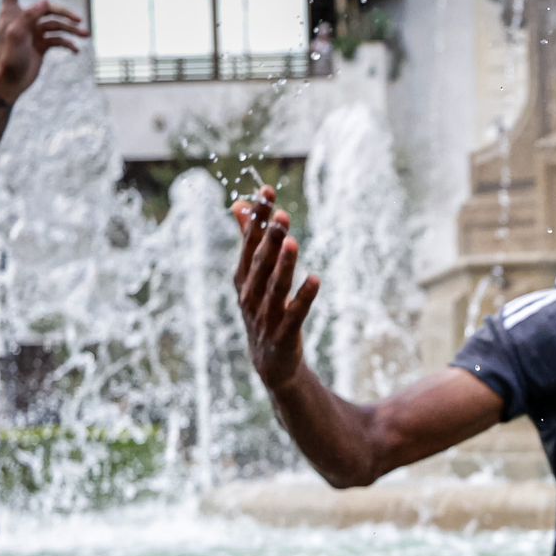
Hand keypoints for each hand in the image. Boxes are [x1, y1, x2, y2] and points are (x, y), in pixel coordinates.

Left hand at [0, 0, 87, 99]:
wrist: (11, 82)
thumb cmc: (8, 58)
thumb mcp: (17, 34)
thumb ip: (29, 16)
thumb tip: (45, 2)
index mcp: (12, 11)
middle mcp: (23, 18)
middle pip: (47, 8)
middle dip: (64, 13)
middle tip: (79, 20)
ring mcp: (34, 32)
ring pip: (56, 24)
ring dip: (72, 30)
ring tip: (86, 35)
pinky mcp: (41, 45)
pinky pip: (59, 40)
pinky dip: (68, 43)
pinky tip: (75, 51)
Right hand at [232, 186, 321, 392]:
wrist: (271, 364)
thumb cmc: (264, 312)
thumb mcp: (254, 278)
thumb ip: (248, 242)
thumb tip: (239, 205)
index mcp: (244, 279)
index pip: (249, 243)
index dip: (257, 218)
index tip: (267, 191)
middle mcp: (250, 296)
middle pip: (260, 263)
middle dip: (269, 239)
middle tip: (281, 215)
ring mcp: (264, 318)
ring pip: (274, 288)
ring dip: (283, 265)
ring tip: (292, 242)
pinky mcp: (282, 337)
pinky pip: (293, 315)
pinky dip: (303, 298)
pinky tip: (315, 280)